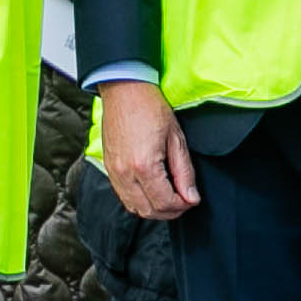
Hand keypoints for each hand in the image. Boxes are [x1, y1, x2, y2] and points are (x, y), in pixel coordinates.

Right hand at [96, 78, 200, 220]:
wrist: (124, 90)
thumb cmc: (149, 107)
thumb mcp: (176, 138)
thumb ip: (184, 172)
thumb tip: (191, 196)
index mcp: (143, 165)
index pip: (164, 202)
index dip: (182, 205)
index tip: (191, 198)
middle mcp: (125, 173)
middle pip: (148, 211)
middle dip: (169, 211)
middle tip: (183, 201)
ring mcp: (114, 172)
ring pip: (134, 208)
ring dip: (154, 209)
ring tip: (169, 197)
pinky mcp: (109, 169)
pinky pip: (124, 196)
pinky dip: (139, 201)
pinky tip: (152, 190)